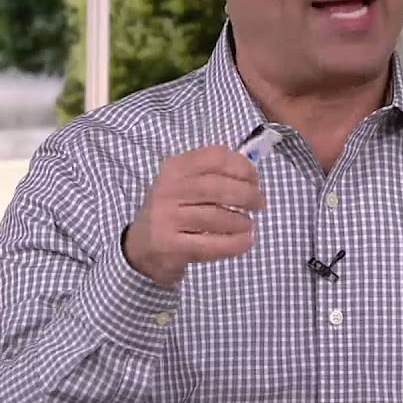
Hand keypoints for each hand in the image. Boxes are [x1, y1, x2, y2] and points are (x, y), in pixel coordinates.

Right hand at [122, 146, 266, 288]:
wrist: (142, 245)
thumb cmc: (174, 208)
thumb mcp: (185, 182)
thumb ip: (214, 173)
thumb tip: (252, 173)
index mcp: (175, 167)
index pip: (215, 157)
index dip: (242, 166)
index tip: (255, 179)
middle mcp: (168, 189)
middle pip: (218, 188)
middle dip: (247, 195)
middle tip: (260, 203)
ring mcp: (166, 218)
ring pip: (215, 217)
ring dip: (241, 221)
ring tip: (249, 224)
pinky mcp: (169, 245)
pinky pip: (210, 245)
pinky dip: (234, 244)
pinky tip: (246, 241)